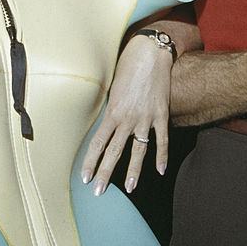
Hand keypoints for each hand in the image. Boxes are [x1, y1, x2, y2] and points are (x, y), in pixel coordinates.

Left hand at [80, 35, 171, 196]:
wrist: (151, 53)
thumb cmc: (128, 65)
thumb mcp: (112, 87)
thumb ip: (110, 108)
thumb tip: (106, 124)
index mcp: (112, 111)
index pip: (98, 143)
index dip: (90, 161)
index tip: (85, 177)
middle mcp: (127, 118)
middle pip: (114, 152)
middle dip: (105, 173)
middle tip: (98, 191)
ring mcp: (145, 118)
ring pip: (138, 151)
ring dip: (133, 171)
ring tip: (129, 188)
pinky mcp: (161, 114)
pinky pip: (162, 140)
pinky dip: (162, 156)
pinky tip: (159, 170)